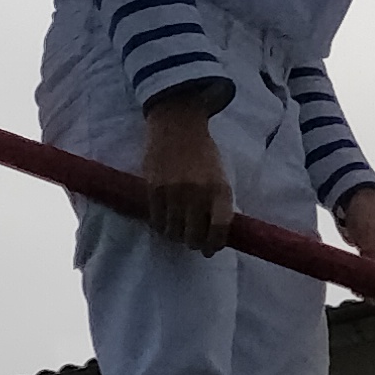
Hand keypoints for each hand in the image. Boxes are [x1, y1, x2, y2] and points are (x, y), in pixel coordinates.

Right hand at [137, 96, 233, 248]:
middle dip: (195, 244)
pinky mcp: (154, 190)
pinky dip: (161, 227)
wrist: (177, 127)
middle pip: (195, 236)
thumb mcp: (220, 176)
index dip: (214, 244)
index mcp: (219, 190)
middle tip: (193, 242)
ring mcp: (174, 193)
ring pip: (174, 232)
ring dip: (176, 236)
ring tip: (178, 231)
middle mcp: (198, 194)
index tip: (211, 248)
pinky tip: (164, 223)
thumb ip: (219, 202)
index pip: (219, 228)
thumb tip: (216, 233)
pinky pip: (157, 221)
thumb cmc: (203, 153)